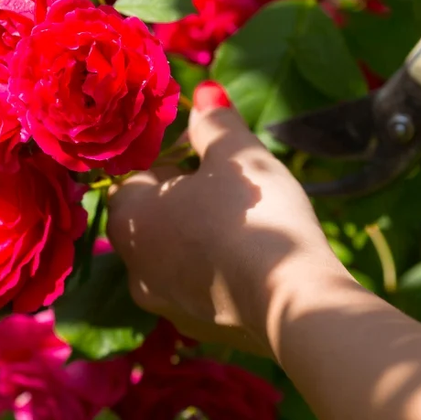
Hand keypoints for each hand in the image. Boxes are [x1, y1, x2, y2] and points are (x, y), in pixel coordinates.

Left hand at [106, 81, 345, 356]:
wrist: (292, 303)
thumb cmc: (254, 215)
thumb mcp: (238, 155)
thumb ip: (214, 123)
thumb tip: (204, 92)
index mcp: (127, 216)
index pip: (133, 172)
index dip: (169, 155)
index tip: (206, 152)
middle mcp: (132, 265)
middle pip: (152, 214)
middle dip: (184, 194)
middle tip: (229, 180)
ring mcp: (163, 303)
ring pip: (173, 252)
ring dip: (200, 232)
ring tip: (246, 218)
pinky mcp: (198, 327)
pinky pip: (200, 284)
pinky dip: (218, 267)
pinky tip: (255, 257)